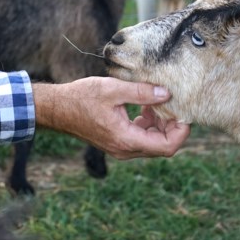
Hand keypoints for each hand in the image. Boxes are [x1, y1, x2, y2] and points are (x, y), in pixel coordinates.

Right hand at [32, 77, 188, 158]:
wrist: (57, 109)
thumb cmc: (81, 98)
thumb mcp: (113, 90)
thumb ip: (141, 93)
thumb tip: (167, 93)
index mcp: (126, 139)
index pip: (166, 146)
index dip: (181, 132)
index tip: (183, 112)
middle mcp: (125, 149)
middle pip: (162, 146)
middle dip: (171, 126)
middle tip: (172, 103)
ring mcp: (120, 148)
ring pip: (152, 142)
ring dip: (160, 124)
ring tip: (157, 101)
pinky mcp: (116, 142)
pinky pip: (140, 139)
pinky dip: (148, 125)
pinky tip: (145, 107)